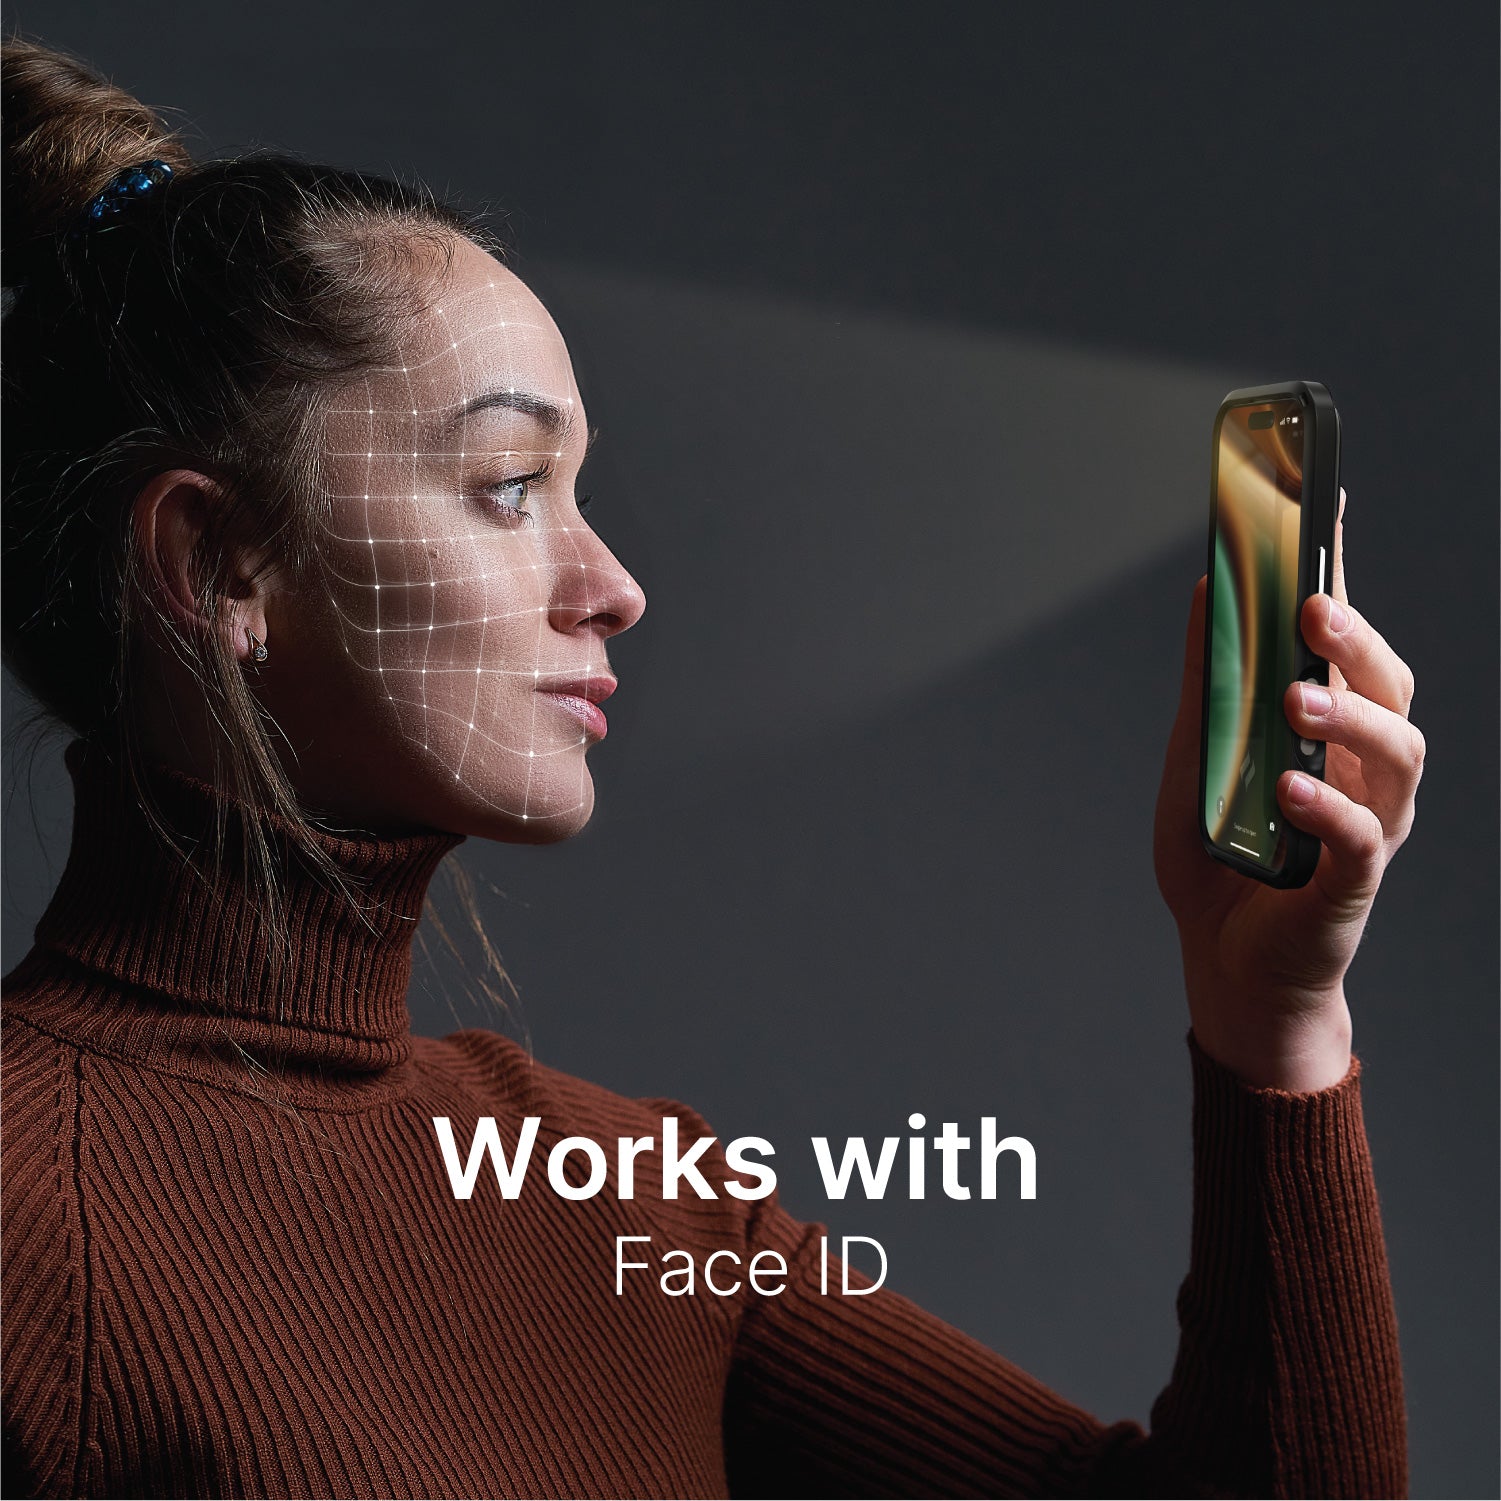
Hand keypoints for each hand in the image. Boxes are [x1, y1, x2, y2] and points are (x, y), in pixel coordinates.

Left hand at [1153, 490, 1424, 1091]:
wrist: (1223, 961)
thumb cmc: (1219, 856)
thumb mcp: (1197, 757)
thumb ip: (1208, 683)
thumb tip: (1204, 592)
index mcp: (1326, 724)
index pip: (1344, 636)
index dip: (1340, 568)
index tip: (1326, 497)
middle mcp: (1362, 762)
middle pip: (1390, 682)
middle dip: (1357, 637)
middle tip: (1313, 607)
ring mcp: (1369, 818)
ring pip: (1399, 751)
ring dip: (1351, 715)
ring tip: (1296, 699)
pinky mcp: (1355, 879)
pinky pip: (1364, 836)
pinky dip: (1331, 805)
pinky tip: (1292, 786)